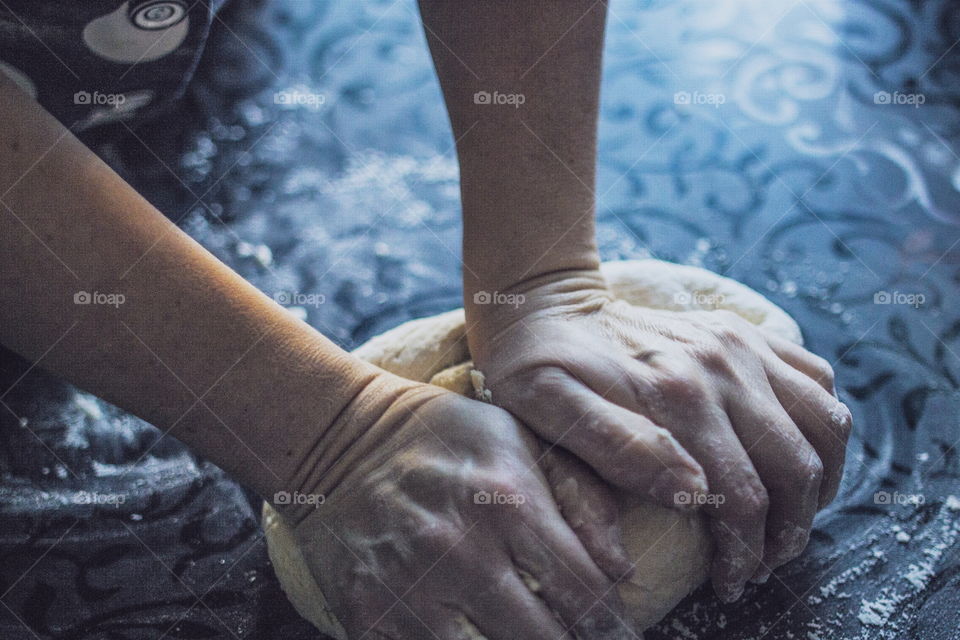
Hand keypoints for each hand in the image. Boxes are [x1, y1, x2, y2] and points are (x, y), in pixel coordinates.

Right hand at [290, 381, 634, 639]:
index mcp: (508, 500)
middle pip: (541, 639)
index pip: (583, 591)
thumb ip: (580, 495)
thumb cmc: (447, 438)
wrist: (342, 438)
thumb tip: (622, 569)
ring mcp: (410, 587)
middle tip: (572, 636)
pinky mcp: (367, 615)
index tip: (616, 634)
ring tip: (517, 631)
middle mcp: (461, 549)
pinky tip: (469, 633)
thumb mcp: (519, 439)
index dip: (610, 625)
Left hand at [467, 270, 852, 601]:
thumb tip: (691, 494)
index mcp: (676, 393)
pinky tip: (794, 458)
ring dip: (819, 485)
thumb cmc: (538, 368)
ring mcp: (741, 344)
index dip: (744, 553)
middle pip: (795, 468)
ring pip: (825, 426)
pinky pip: (817, 380)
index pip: (742, 496)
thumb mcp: (549, 410)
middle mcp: (722, 364)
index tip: (729, 581)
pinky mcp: (747, 333)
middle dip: (787, 532)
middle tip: (759, 564)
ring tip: (787, 521)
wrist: (545, 305)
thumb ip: (615, 450)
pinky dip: (823, 427)